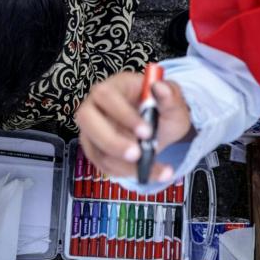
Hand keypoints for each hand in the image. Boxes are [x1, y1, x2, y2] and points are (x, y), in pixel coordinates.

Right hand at [74, 71, 192, 182]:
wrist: (159, 129)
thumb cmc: (162, 110)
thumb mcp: (173, 103)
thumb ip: (170, 96)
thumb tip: (160, 87)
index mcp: (115, 87)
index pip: (107, 95)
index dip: (123, 114)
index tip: (147, 132)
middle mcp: (96, 105)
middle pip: (86, 120)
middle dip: (112, 142)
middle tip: (137, 155)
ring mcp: (92, 129)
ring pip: (96, 149)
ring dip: (124, 164)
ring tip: (153, 169)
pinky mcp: (95, 150)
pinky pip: (104, 165)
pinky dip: (126, 173)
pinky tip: (149, 172)